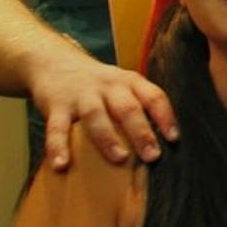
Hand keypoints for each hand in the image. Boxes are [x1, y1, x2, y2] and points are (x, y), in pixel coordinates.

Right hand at [27, 52, 177, 169]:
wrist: (53, 61)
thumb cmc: (97, 84)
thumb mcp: (121, 87)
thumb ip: (137, 108)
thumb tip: (157, 144)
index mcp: (129, 82)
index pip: (153, 96)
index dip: (165, 116)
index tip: (174, 138)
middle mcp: (108, 86)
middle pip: (127, 108)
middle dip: (141, 132)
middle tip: (152, 156)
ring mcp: (81, 95)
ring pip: (96, 115)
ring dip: (108, 139)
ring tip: (120, 158)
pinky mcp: (55, 106)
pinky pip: (57, 128)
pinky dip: (58, 147)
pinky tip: (61, 165)